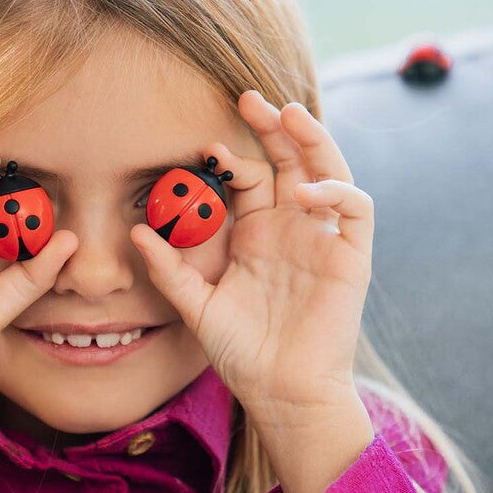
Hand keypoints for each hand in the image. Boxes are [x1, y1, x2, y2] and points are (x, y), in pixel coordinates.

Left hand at [130, 90, 371, 437]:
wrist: (281, 393)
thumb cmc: (242, 353)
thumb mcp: (196, 307)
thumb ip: (169, 270)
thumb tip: (137, 231)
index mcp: (257, 233)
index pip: (251, 177)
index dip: (232, 156)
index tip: (205, 146)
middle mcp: (292, 228)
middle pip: (291, 159)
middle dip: (274, 126)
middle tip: (249, 98)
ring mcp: (323, 239)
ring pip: (328, 170)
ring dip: (312, 139)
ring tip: (288, 115)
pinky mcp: (351, 256)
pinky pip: (355, 209)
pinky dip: (335, 191)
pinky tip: (306, 191)